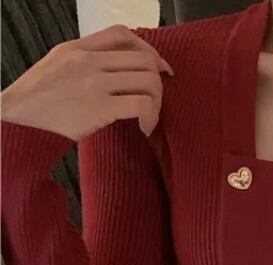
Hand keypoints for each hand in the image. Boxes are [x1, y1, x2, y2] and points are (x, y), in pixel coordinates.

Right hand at [0, 23, 173, 140]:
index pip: (122, 34)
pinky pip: (142, 105)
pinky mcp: (101, 107)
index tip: (158, 68)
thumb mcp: (58, 65)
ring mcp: (96, 83)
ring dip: (157, 102)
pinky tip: (144, 128)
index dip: (147, 50)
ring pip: (149, 81)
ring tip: (148, 118)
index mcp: (78, 48)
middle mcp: (89, 61)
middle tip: (154, 101)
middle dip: (158, 81)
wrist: (20, 119)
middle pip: (144, 59)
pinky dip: (151, 117)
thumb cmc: (39, 99)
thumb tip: (115, 68)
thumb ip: (85, 62)